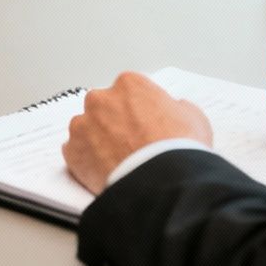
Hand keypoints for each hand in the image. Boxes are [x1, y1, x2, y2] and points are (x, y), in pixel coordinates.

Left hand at [62, 72, 213, 193]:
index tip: (143, 125)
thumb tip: (173, 110)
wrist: (162, 182)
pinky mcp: (72, 151)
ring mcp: (83, 125)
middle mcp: (101, 99)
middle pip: (103, 107)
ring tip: (117, 161)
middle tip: (129, 144)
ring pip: (86, 129)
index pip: (128, 92)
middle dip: (113, 122)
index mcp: (129, 84)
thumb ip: (176, 107)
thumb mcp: (193, 117)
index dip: (138, 110)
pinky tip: (104, 171)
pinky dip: (86, 161)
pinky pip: (76, 152)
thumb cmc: (179, 148)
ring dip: (97, 140)